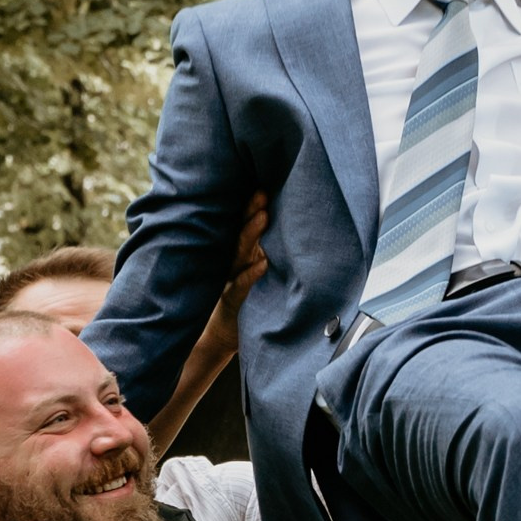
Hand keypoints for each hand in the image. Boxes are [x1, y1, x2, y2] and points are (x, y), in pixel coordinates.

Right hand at [210, 190, 269, 346]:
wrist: (222, 335)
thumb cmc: (247, 301)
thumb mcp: (257, 273)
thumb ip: (269, 253)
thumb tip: (299, 234)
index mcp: (242, 253)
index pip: (246, 224)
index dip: (254, 205)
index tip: (266, 184)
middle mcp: (235, 261)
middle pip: (242, 231)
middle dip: (252, 210)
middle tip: (262, 192)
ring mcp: (230, 278)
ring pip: (240, 252)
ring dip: (251, 233)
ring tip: (263, 216)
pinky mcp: (232, 299)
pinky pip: (241, 285)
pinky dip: (251, 274)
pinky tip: (262, 265)